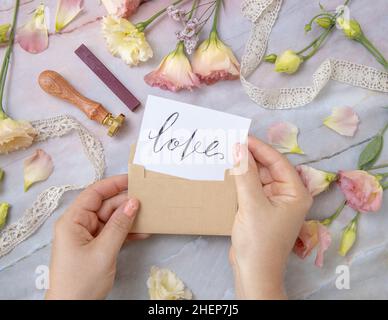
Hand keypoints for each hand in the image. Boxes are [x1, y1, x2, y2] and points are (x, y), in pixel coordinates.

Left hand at [45, 174, 146, 299]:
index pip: (94, 194)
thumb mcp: (104, 251)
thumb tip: (133, 202)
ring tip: (149, 215)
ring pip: (111, 219)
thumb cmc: (81, 280)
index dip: (113, 184)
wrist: (72, 309)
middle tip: (148, 200)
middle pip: (105, 206)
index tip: (133, 179)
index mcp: (73, 220)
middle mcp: (79, 225)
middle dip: (125, 203)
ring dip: (129, 218)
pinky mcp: (95, 247)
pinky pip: (113, 233)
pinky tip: (143, 232)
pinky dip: (127, 232)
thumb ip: (119, 225)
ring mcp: (87, 236)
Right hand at [230, 136, 312, 298]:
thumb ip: (245, 174)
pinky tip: (231, 170)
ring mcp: (274, 201)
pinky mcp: (261, 208)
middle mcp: (288, 194)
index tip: (241, 136)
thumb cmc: (259, 240)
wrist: (253, 271)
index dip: (259, 147)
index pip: (278, 162)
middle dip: (251, 156)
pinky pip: (253, 187)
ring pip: (259, 176)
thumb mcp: (252, 204)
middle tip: (231, 142)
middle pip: (269, 167)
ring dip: (246, 167)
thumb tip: (238, 147)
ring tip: (228, 152)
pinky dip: (242, 179)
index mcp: (296, 192)